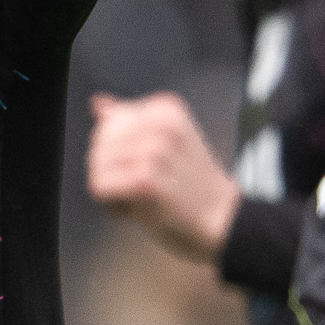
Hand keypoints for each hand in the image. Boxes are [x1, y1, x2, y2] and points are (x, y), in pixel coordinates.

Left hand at [87, 92, 240, 261]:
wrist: (226, 221)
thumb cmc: (193, 188)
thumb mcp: (166, 143)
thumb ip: (130, 122)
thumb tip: (98, 103)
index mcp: (166, 108)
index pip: (109, 123)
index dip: (122, 153)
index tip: (155, 168)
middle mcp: (160, 123)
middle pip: (100, 144)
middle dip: (114, 171)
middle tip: (150, 187)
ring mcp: (154, 151)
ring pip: (98, 167)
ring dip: (115, 190)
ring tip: (149, 198)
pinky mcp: (145, 180)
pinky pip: (101, 187)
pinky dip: (116, 206)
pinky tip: (144, 209)